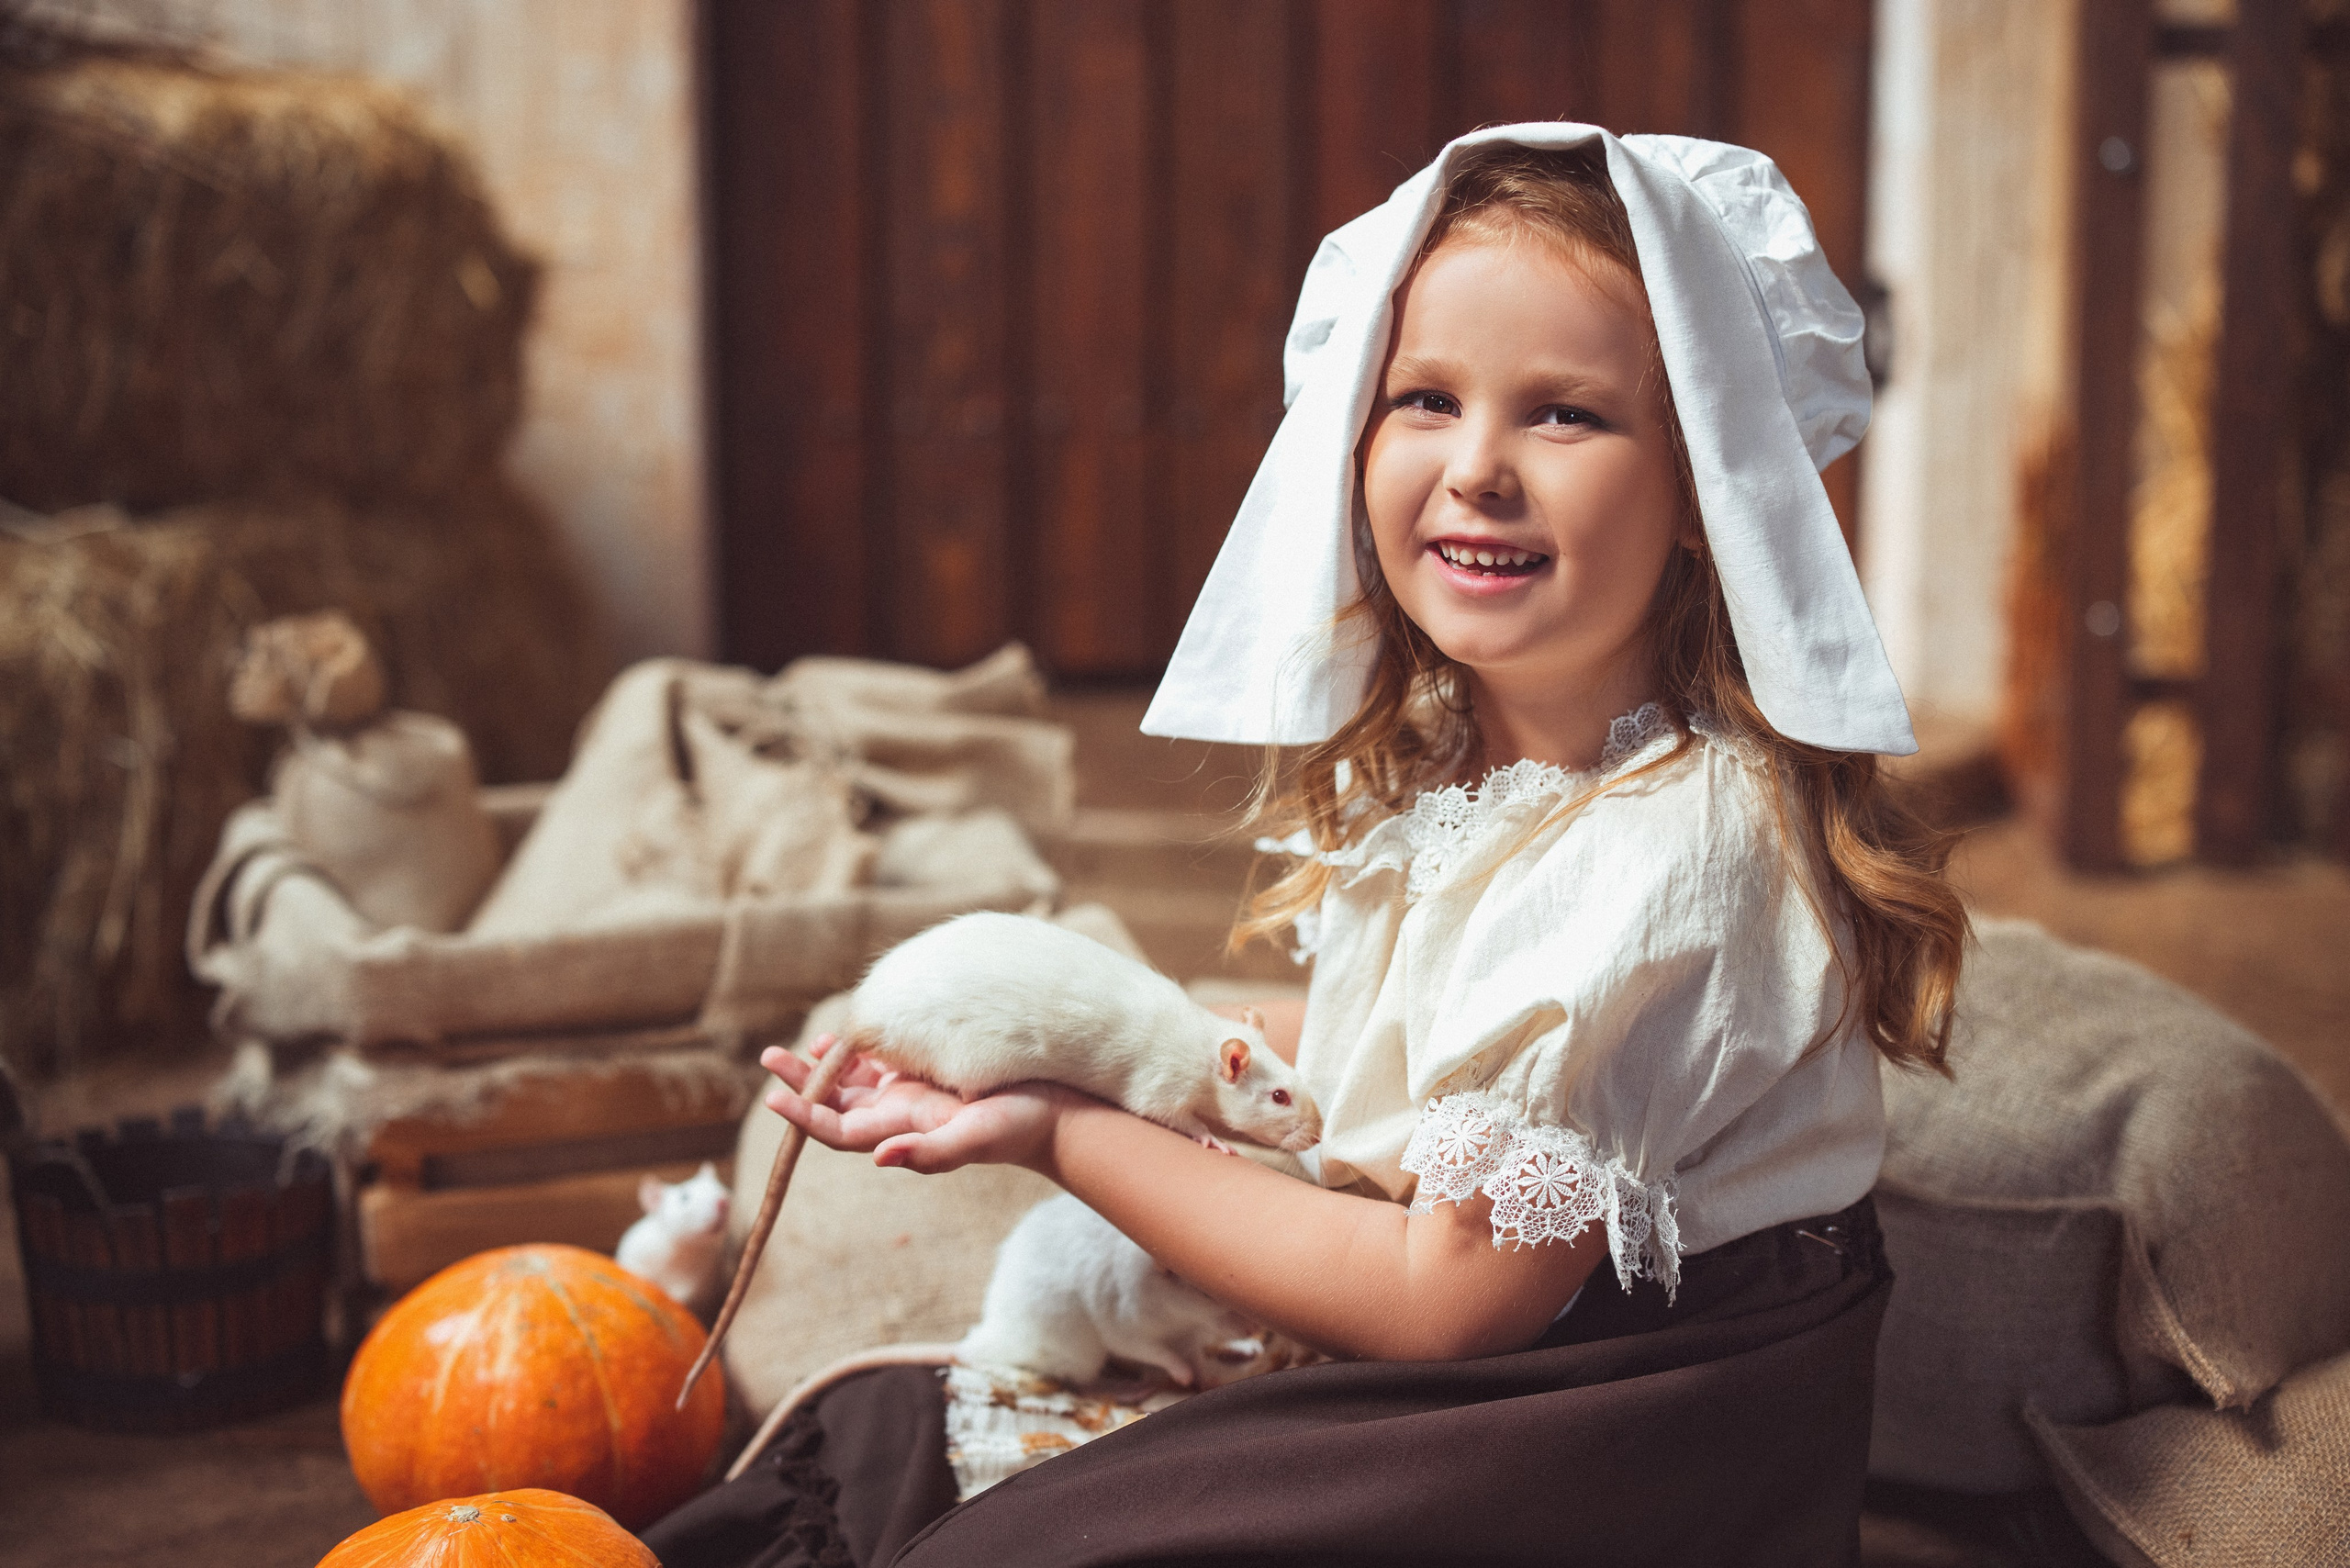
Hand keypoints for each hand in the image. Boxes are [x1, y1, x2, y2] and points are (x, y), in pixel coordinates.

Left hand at [759, 1036, 1072, 1175]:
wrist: (1063, 1115)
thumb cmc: (1023, 1127)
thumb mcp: (978, 1140)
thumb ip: (931, 1153)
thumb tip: (881, 1159)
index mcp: (904, 1130)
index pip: (839, 1129)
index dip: (804, 1113)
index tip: (773, 1095)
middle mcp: (902, 1115)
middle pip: (837, 1103)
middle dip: (801, 1083)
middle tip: (770, 1057)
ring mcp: (916, 1093)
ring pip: (857, 1082)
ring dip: (827, 1065)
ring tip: (802, 1045)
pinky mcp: (934, 1072)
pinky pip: (885, 1061)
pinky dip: (862, 1049)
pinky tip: (851, 1034)